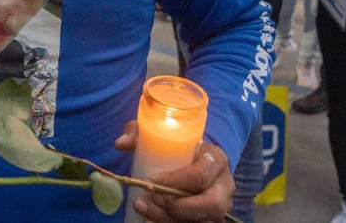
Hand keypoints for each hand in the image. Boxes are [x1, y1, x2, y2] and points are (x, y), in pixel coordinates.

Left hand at [115, 122, 233, 221]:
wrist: (193, 161)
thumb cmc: (175, 146)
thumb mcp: (158, 134)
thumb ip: (138, 132)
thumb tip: (121, 144)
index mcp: (217, 159)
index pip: (200, 174)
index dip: (174, 182)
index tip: (148, 179)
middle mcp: (225, 186)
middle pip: (211, 204)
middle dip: (177, 206)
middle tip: (150, 198)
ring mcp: (221, 207)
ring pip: (203, 221)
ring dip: (170, 219)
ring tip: (143, 208)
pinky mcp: (212, 219)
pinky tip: (151, 219)